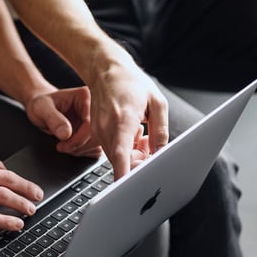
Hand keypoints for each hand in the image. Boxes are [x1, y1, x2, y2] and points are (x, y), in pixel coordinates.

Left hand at [25, 86, 102, 157]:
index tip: (64, 145)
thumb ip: (53, 119)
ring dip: (81, 150)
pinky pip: (96, 148)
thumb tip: (66, 133)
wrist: (41, 109)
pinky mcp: (95, 132)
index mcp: (86, 96)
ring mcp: (96, 121)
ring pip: (98, 143)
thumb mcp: (41, 109)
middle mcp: (96, 107)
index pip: (92, 122)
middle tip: (62, 147)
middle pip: (98, 135)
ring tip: (64, 145)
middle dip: (79, 146)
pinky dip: (83, 152)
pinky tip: (71, 146)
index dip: (79, 138)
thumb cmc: (41, 104)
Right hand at [87, 53, 168, 179]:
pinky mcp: (95, 132)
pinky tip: (132, 134)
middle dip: (138, 162)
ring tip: (142, 135)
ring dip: (132, 154)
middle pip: (120, 160)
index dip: (123, 172)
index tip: (125, 186)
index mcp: (122, 118)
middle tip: (150, 147)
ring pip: (116, 157)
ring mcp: (98, 130)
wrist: (107, 70)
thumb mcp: (157, 102)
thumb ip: (160, 131)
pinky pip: (111, 149)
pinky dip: (124, 148)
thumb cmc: (131, 83)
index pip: (120, 152)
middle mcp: (106, 127)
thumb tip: (161, 152)